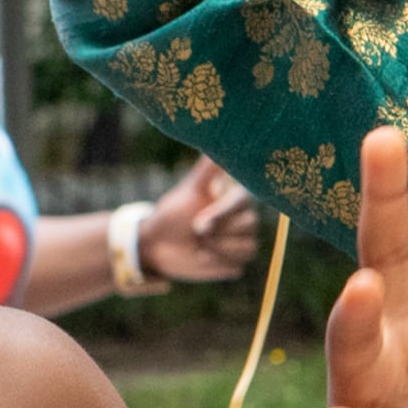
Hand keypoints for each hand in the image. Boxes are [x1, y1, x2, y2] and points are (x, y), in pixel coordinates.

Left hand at [140, 161, 259, 285]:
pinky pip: (237, 267)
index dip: (222, 213)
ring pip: (247, 248)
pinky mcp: (233, 263)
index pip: (242, 202)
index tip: (199, 223)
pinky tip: (200, 257)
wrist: (158, 244)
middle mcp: (243, 219)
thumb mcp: (190, 190)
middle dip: (219, 233)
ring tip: (197, 246)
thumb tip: (218, 141)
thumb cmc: (174, 212)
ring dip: (220, 250)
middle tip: (195, 232)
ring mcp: (240, 242)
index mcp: (235, 198)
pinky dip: (218, 264)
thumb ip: (208, 169)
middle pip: (249, 227)